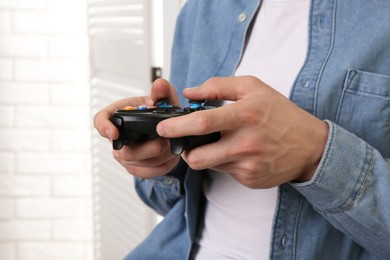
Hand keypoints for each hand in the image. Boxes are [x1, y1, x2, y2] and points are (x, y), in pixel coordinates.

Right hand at [93, 78, 181, 178]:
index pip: (100, 121)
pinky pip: (150, 172)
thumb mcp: (163, 99)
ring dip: (162, 156)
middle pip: (125, 152)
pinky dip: (165, 164)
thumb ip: (162, 92)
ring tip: (172, 144)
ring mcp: (125, 157)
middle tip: (166, 140)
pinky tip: (170, 155)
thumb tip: (160, 85)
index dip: (104, 127)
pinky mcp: (136, 169)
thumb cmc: (158, 112)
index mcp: (118, 116)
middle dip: (150, 148)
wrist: (166, 129)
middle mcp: (117, 139)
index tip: (114, 132)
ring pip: (141, 164)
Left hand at [156, 76, 327, 187]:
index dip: (177, 127)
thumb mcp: (254, 88)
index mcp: (245, 115)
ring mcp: (248, 165)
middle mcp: (245, 143)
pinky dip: (225, 162)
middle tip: (185, 142)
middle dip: (184, 151)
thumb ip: (219, 86)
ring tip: (220, 143)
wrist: (311, 146)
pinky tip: (240, 153)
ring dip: (207, 155)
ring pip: (210, 165)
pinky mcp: (250, 179)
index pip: (202, 124)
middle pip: (197, 157)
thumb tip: (190, 92)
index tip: (162, 128)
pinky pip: (226, 172)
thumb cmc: (281, 114)